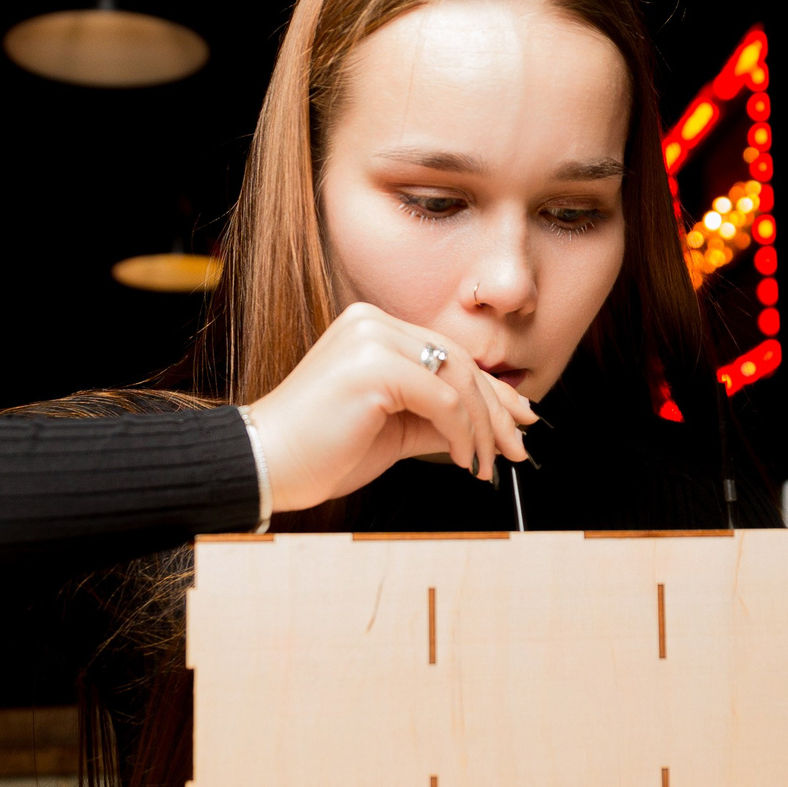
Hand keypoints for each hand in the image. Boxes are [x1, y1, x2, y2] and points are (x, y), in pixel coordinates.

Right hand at [245, 303, 537, 512]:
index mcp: (373, 328)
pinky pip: (443, 400)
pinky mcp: (374, 365)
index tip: (519, 420)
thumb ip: (436, 419)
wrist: (267, 464)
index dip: (491, 390)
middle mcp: (373, 322)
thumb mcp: (393, 430)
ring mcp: (372, 338)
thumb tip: (487, 427)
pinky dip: (463, 434)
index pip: (448, 355)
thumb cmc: (319, 451)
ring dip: (484, 427)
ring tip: (488, 464)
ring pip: (458, 380)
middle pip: (460, 363)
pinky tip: (463, 460)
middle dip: (497, 410)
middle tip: (518, 449)